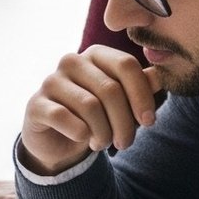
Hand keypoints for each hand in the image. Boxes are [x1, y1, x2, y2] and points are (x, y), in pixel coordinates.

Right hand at [21, 46, 163, 174]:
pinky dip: (80, 133)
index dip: (142, 96)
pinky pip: (63, 117)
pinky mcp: (35, 104)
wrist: (58, 139)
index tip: (150, 122)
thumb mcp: (122, 102)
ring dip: (103, 132)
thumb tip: (162, 75)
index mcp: (96, 54)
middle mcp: (71, 61)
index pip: (126, 66)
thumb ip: (141, 86)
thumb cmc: (95, 116)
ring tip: (103, 143)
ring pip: (89, 106)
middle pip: (110, 89)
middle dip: (124, 122)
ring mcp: (50, 81)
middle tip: (125, 142)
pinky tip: (84, 139)